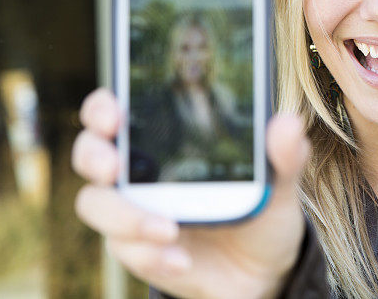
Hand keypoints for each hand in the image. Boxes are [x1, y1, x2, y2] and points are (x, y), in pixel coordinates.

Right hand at [72, 88, 309, 298]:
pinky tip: (182, 260)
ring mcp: (132, 211)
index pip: (114, 111)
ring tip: (168, 229)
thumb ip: (282, 155)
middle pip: (89, 152)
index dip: (102, 107)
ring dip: (126, 216)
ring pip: (96, 205)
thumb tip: (288, 123)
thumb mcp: (277, 183)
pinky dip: (152, 255)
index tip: (114, 113)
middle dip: (94, 155)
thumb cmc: (258, 210)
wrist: (262, 270)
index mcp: (162, 140)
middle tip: (115, 166)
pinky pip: (127, 250)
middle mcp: (138, 171)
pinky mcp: (138, 250)